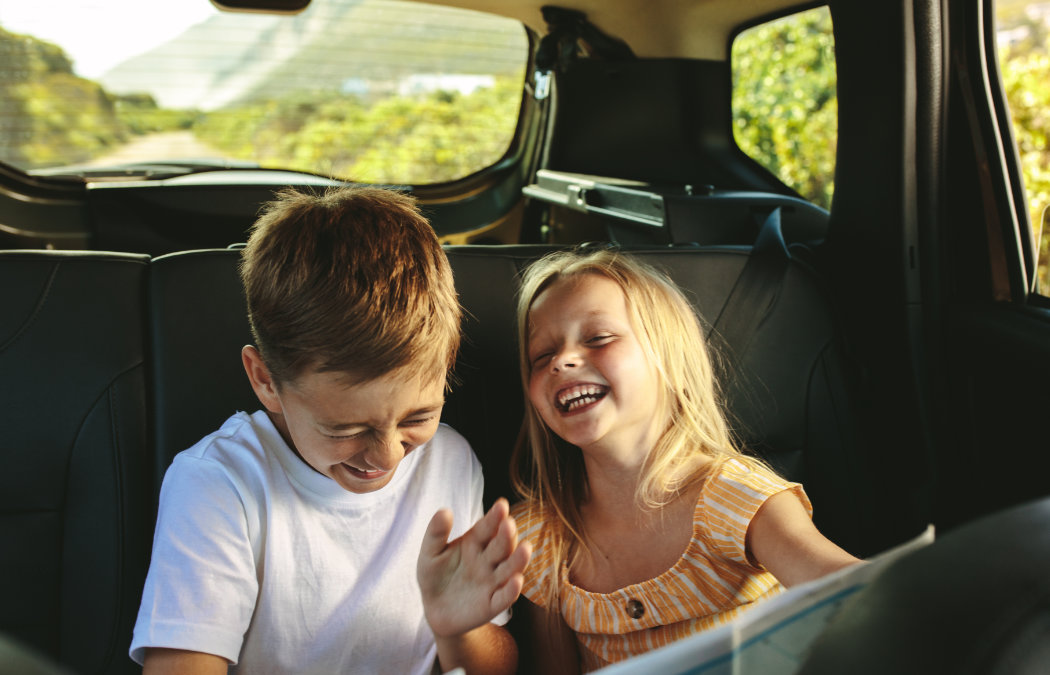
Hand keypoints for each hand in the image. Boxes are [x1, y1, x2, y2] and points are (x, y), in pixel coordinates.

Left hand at [417, 498, 531, 637]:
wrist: (434, 610)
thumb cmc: (434, 576)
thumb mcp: (430, 553)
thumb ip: (436, 533)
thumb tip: (445, 510)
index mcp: (475, 542)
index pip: (487, 527)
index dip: (495, 517)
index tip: (501, 505)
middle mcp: (489, 560)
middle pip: (501, 546)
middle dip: (506, 536)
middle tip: (509, 525)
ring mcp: (492, 581)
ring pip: (509, 569)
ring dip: (518, 559)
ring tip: (525, 548)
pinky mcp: (492, 604)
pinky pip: (504, 597)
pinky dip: (511, 590)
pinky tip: (517, 581)